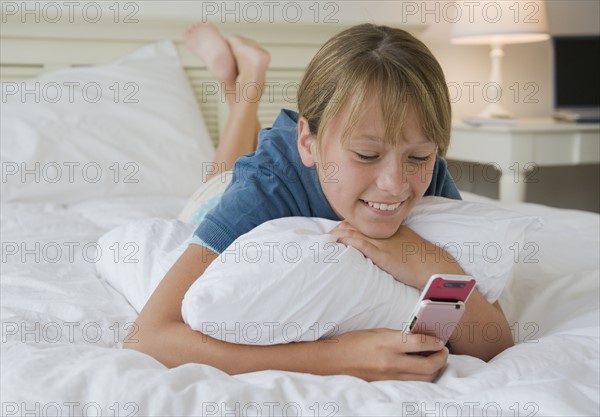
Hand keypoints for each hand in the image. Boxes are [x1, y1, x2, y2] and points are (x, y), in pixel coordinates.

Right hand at [324, 328, 447, 381]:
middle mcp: (389, 362)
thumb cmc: (352, 342)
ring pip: (423, 378)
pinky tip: (422, 370)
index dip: (435, 342)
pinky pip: (412, 384)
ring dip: (434, 369)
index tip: (439, 340)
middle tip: (443, 351)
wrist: (332, 361)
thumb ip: (398, 336)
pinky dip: (422, 377)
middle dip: (441, 358)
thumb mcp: (376, 332)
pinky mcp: (386, 386)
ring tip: (435, 360)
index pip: (420, 343)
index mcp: (386, 343)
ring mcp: (388, 377)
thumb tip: (419, 339)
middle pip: (428, 365)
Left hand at [330, 222, 462, 289]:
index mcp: (391, 229)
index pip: (365, 221)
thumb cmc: (423, 260)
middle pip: (356, 223)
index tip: (340, 228)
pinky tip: (338, 242)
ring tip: (328, 238)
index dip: (350, 224)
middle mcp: (384, 232)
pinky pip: (360, 244)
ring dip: (339, 234)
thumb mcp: (408, 244)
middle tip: (329, 234)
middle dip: (340, 227)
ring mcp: (382, 242)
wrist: (434, 266)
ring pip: (355, 231)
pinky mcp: (382, 254)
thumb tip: (386, 250)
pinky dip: (346, 241)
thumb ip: (395, 243)